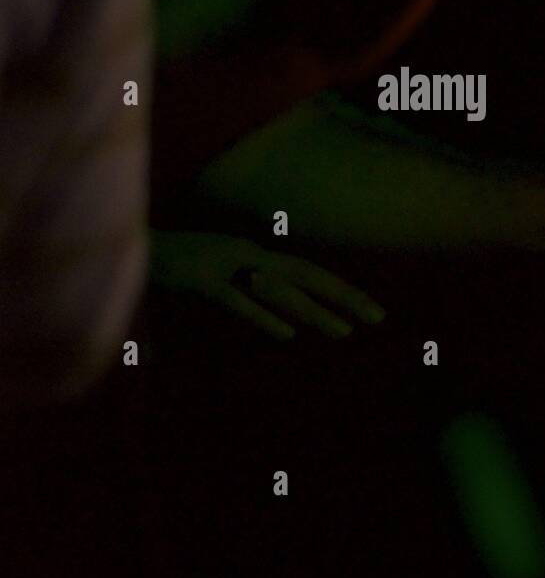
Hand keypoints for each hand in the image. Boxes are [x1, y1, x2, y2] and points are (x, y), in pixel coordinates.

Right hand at [150, 231, 385, 340]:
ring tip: (345, 332)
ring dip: (314, 312)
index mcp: (254, 256)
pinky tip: (286, 333)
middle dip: (345, 297)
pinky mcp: (201, 278)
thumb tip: (285, 314)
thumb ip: (251, 291)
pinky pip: (237, 300)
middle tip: (379, 317)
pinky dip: (262, 314)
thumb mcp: (221, 276)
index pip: (308, 272)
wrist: (131, 243)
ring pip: (279, 291)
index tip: (370, 308)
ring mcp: (225, 264)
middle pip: (307, 276)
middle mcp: (248, 255)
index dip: (341, 289)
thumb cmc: (175, 262)